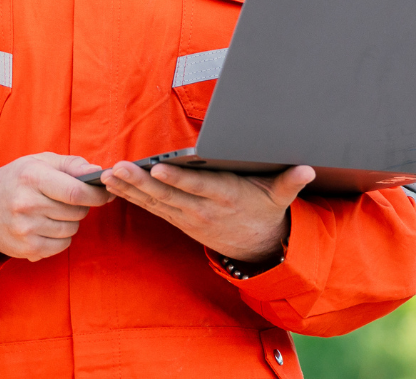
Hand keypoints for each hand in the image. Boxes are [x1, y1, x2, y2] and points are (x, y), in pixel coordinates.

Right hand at [0, 152, 112, 260]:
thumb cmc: (17, 180)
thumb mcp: (40, 162)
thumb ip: (72, 164)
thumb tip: (98, 171)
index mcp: (32, 178)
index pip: (76, 192)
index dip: (97, 195)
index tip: (106, 193)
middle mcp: (27, 204)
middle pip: (76, 212)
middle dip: (84, 207)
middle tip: (74, 200)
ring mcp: (25, 229)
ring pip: (71, 230)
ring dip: (72, 222)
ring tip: (56, 212)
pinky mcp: (25, 249)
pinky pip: (61, 246)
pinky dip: (62, 238)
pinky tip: (49, 227)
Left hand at [101, 161, 314, 263]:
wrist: (257, 247)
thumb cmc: (266, 211)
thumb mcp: (280, 198)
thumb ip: (290, 183)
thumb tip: (306, 170)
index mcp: (227, 197)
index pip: (199, 187)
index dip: (179, 179)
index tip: (159, 168)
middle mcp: (203, 209)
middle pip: (169, 195)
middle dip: (141, 182)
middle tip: (118, 168)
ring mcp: (188, 217)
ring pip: (155, 202)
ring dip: (130, 189)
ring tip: (108, 175)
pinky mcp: (179, 220)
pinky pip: (152, 207)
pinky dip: (132, 196)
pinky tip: (114, 185)